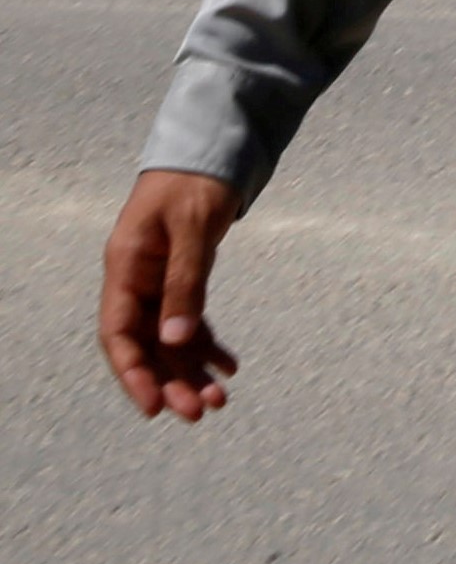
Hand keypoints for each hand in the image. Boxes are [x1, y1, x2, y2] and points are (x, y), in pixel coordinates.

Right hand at [100, 169, 242, 420]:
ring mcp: (158, 282)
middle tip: (199, 413)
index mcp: (126, 268)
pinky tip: (229, 365)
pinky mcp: (182, 279)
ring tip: (219, 399)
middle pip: (147, 344)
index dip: (133, 373)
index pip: (118, 333)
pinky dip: (207, 344)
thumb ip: (185, 281)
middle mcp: (137, 281)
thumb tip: (175, 339)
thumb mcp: (192, 228)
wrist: (209, 150)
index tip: (154, 407)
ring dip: (191, 370)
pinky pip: (190, 321)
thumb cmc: (195, 182)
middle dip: (170, 381)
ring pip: (170, 339)